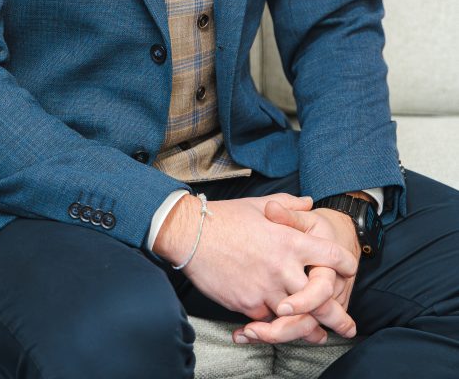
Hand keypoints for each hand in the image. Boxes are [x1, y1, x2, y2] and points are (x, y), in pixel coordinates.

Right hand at [155, 193, 358, 322]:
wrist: (190, 234)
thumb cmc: (225, 217)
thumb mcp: (260, 204)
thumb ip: (289, 205)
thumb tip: (309, 203)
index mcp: (290, 240)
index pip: (332, 256)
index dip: (346, 265)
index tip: (349, 271)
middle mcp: (283, 267)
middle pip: (322, 299)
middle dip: (338, 316)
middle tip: (347, 326)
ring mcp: (266, 288)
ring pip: (297, 318)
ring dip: (308, 328)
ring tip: (318, 335)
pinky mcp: (248, 304)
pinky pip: (268, 320)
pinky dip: (273, 323)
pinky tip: (277, 326)